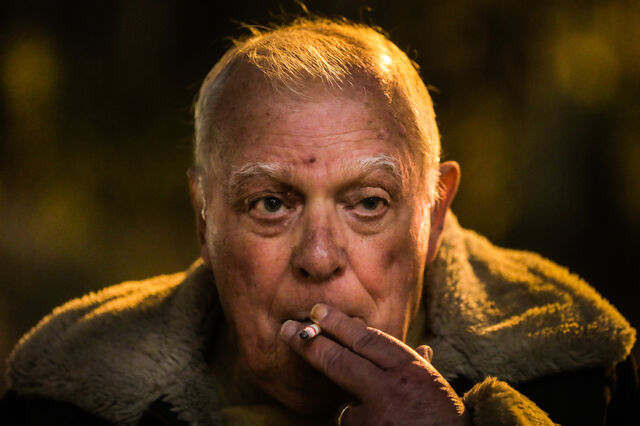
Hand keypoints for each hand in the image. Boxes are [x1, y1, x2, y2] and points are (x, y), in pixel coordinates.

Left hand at [280, 304, 470, 425]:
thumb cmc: (444, 420)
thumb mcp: (436, 388)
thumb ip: (419, 369)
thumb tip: (423, 349)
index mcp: (410, 369)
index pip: (367, 339)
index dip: (339, 324)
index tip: (318, 312)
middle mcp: (391, 388)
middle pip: (340, 360)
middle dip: (312, 343)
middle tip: (289, 329)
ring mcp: (376, 415)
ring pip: (347, 403)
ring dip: (356, 407)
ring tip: (386, 418)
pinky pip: (353, 424)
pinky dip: (362, 425)